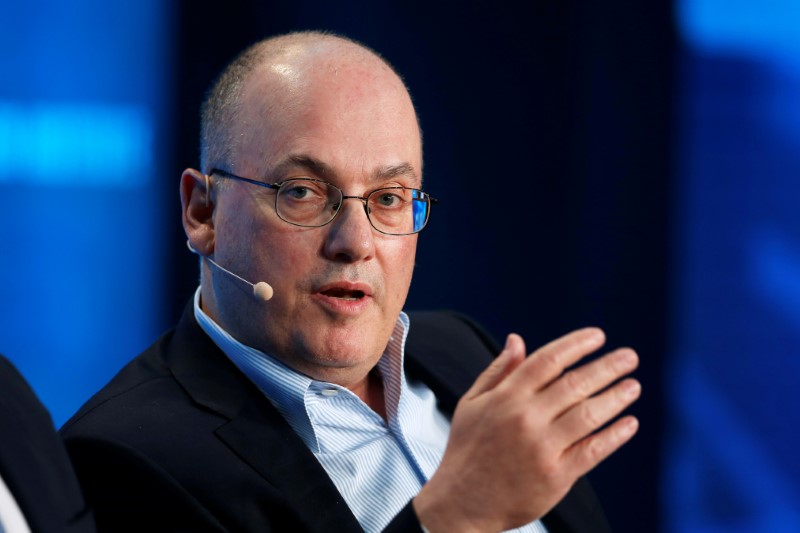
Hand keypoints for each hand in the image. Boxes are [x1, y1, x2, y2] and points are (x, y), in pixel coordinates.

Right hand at [413, 328, 639, 531]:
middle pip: (575, 384)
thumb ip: (497, 371)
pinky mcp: (556, 476)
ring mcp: (543, 448)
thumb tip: (517, 340)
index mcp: (505, 397)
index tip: (597, 336)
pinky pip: (593, 450)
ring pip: (589, 414)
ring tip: (633, 386)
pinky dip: (614, 436)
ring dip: (616, 397)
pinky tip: (629, 424)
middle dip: (607, 367)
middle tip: (629, 357)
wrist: (462, 503)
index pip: (548, 361)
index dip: (576, 345)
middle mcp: (526, 419)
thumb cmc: (467, 450)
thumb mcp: (471, 403)